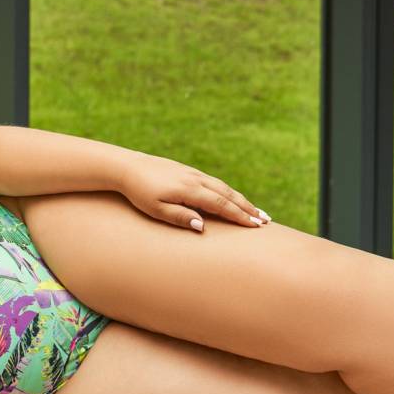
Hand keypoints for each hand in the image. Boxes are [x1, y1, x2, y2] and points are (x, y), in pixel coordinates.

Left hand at [116, 154, 269, 233]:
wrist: (127, 167)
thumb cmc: (140, 192)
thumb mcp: (156, 209)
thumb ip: (179, 217)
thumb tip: (202, 226)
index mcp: (190, 190)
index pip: (221, 205)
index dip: (239, 216)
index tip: (256, 226)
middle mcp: (196, 179)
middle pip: (228, 195)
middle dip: (248, 208)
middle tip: (266, 221)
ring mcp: (193, 173)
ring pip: (223, 187)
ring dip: (241, 199)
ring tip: (256, 211)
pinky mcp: (188, 171)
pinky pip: (214, 182)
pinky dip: (228, 191)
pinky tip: (233, 197)